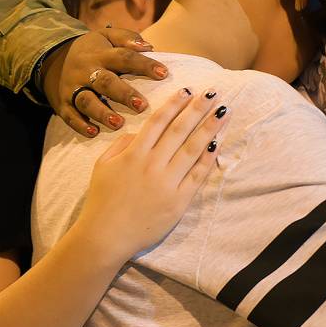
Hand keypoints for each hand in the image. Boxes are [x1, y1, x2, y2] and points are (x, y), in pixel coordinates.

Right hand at [41, 28, 169, 137]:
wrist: (52, 58)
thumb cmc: (93, 50)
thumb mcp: (107, 36)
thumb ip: (127, 38)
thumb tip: (149, 47)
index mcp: (102, 54)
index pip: (125, 57)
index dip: (144, 65)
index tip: (163, 73)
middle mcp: (86, 71)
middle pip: (105, 82)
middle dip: (123, 94)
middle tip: (141, 105)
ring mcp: (73, 88)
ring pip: (86, 101)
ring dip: (102, 112)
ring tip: (118, 123)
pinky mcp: (63, 104)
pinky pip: (70, 116)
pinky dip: (80, 125)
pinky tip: (94, 132)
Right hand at [75, 87, 228, 261]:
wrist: (105, 236)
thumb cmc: (102, 201)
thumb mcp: (102, 166)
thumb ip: (120, 144)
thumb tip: (139, 132)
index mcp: (134, 154)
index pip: (158, 122)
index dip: (174, 104)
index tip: (187, 90)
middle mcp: (152, 164)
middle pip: (179, 130)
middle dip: (197, 109)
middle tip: (213, 93)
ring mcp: (167, 182)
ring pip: (192, 149)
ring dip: (209, 128)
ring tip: (223, 112)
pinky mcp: (178, 201)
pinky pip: (197, 176)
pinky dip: (208, 159)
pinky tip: (218, 144)